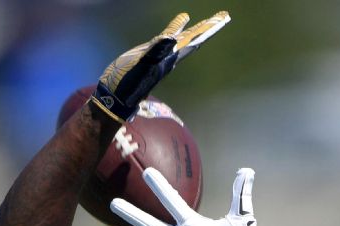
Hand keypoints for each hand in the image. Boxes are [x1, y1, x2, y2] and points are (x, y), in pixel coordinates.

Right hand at [90, 11, 230, 122]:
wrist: (116, 95)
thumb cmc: (128, 83)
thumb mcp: (141, 65)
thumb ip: (156, 51)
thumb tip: (172, 38)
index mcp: (171, 58)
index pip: (194, 40)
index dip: (208, 29)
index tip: (223, 18)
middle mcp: (171, 57)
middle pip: (194, 39)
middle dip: (208, 28)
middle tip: (223, 16)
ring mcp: (162, 56)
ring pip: (183, 39)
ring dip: (195, 29)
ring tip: (206, 20)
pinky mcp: (151, 54)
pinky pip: (167, 39)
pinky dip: (175, 29)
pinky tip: (178, 24)